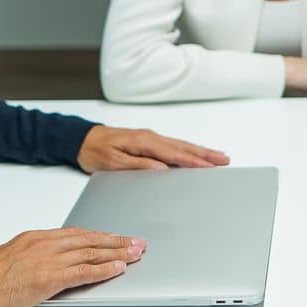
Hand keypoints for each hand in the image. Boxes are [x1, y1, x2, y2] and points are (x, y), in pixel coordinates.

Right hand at [0, 226, 144, 306]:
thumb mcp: (9, 260)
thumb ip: (32, 258)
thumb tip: (49, 264)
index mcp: (34, 238)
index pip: (76, 234)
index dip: (100, 236)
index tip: (116, 238)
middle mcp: (43, 244)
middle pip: (89, 240)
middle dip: (116, 241)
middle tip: (137, 242)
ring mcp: (46, 260)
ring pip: (90, 253)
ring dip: (117, 253)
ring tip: (136, 254)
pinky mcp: (47, 279)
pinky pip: (82, 272)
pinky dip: (103, 270)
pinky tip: (118, 269)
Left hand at [76, 126, 228, 172]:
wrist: (81, 139)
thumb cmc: (94, 151)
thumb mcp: (113, 162)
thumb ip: (138, 165)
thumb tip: (161, 168)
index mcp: (143, 142)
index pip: (174, 153)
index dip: (193, 161)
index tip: (210, 167)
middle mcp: (150, 137)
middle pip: (183, 147)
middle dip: (205, 154)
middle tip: (225, 160)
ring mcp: (151, 138)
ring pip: (181, 145)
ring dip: (200, 151)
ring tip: (218, 157)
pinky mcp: (148, 141)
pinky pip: (173, 146)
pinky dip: (188, 150)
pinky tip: (196, 154)